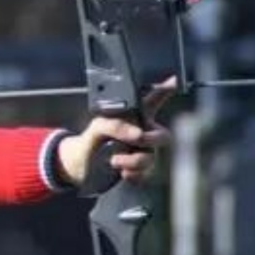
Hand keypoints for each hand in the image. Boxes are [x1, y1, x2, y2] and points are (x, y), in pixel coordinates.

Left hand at [56, 77, 177, 186]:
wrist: (80, 166)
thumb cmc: (91, 140)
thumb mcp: (97, 127)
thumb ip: (115, 124)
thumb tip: (137, 135)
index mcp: (133, 117)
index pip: (153, 101)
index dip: (165, 90)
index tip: (174, 80)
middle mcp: (143, 133)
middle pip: (163, 136)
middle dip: (153, 138)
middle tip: (138, 139)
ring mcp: (142, 153)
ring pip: (152, 158)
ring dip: (133, 160)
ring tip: (114, 160)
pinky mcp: (139, 171)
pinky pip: (146, 175)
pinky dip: (133, 175)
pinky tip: (122, 173)